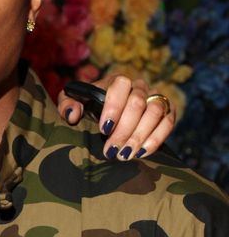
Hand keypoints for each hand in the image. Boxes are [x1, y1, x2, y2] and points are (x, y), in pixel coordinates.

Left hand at [57, 74, 174, 159]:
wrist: (110, 118)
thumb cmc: (90, 109)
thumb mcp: (76, 104)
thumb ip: (67, 104)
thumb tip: (72, 115)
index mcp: (117, 81)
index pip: (120, 86)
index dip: (113, 108)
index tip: (104, 129)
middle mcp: (139, 87)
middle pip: (138, 103)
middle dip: (124, 130)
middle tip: (111, 151)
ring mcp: (155, 98)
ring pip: (155, 112)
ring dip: (140, 136)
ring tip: (124, 155)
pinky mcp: (167, 112)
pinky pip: (168, 122)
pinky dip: (157, 138)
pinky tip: (141, 153)